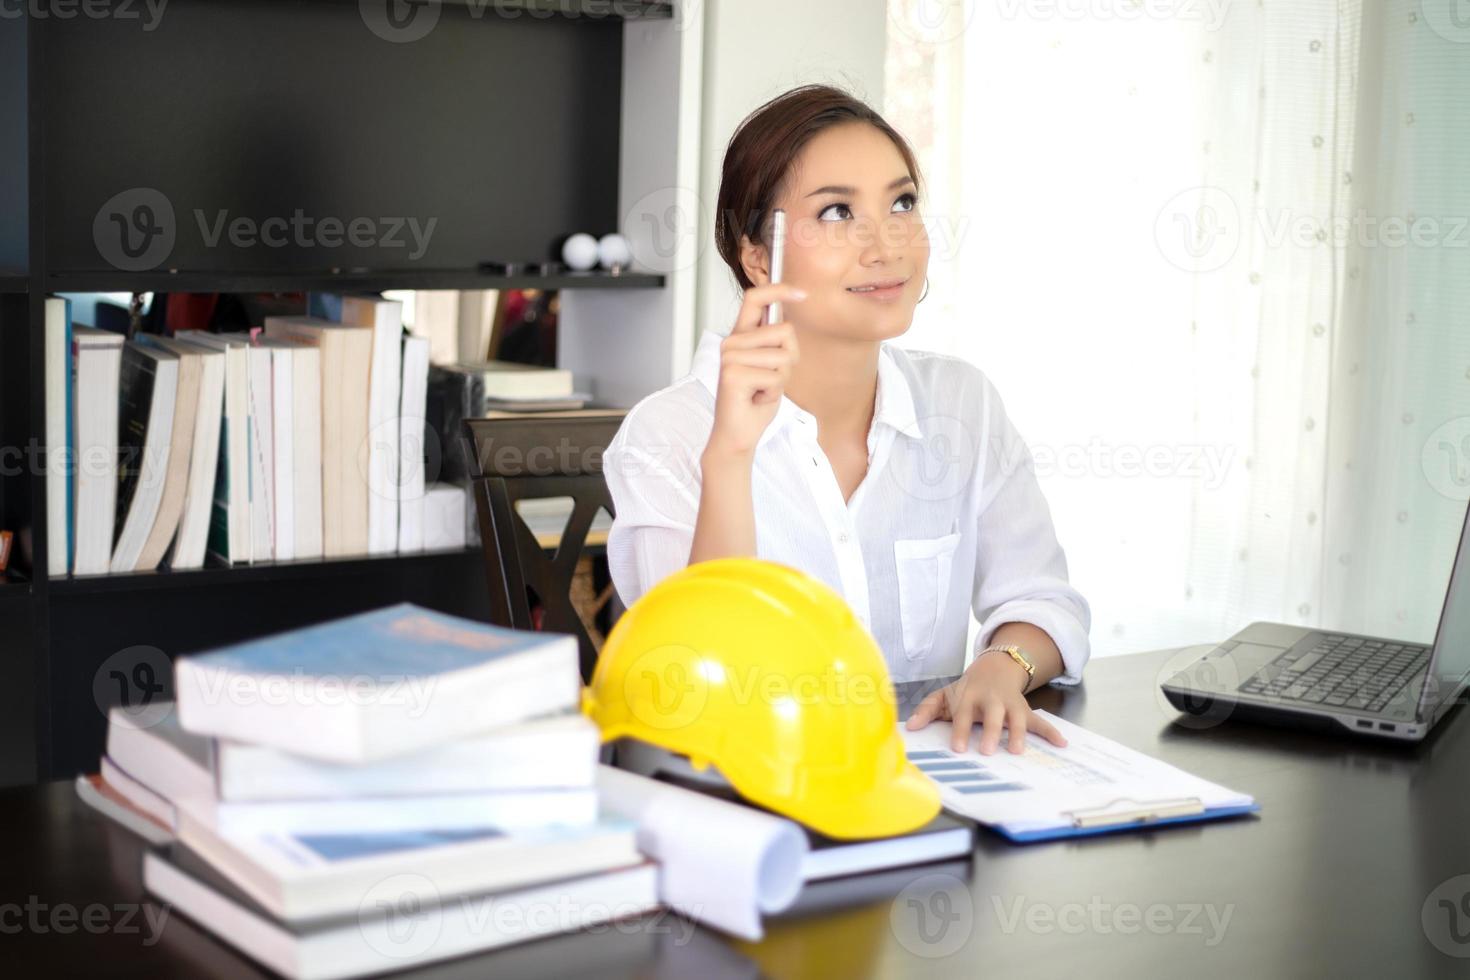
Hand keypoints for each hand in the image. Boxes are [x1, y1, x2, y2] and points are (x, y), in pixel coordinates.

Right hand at [704, 284, 806, 458]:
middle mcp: (731, 342)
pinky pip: (776, 377)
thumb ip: (776, 343)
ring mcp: (730, 357)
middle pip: (785, 331)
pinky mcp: (733, 374)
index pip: (755, 298)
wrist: (737, 434)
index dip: (779, 290)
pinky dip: (774, 392)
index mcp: (740, 336)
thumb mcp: (771, 365)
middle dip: (790, 358)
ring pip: (783, 356)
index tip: (802, 293)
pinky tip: (757, 399)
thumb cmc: (755, 401)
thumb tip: (788, 321)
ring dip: (781, 379)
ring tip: (762, 390)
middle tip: (771, 379)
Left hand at [905, 651, 1067, 754]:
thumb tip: (909, 727)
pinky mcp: (1024, 710)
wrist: (995, 667)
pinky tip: (1061, 743)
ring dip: (1018, 733)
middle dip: (991, 732)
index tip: (958, 749)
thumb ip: (927, 710)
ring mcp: (1010, 705)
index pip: (964, 715)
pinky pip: (1039, 721)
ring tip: (1018, 751)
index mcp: (970, 697)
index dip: (961, 731)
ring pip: (1016, 718)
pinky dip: (1051, 731)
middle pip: (992, 715)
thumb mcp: (945, 695)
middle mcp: (991, 700)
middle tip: (988, 751)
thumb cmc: (966, 689)